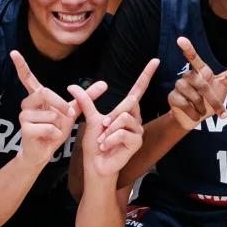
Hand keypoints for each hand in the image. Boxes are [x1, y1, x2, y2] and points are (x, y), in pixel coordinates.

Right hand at [9, 51, 80, 164]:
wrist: (44, 153)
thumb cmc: (54, 131)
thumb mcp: (72, 112)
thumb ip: (86, 98)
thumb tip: (104, 83)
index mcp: (37, 97)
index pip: (27, 78)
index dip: (21, 65)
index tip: (13, 52)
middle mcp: (27, 103)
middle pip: (45, 92)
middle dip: (61, 105)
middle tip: (68, 116)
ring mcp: (24, 116)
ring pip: (51, 115)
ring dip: (59, 126)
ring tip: (52, 131)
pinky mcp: (25, 129)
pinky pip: (49, 128)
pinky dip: (55, 135)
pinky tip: (48, 138)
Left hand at [72, 59, 157, 181]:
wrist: (96, 165)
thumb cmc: (95, 145)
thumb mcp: (89, 120)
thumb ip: (85, 102)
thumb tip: (72, 85)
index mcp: (126, 112)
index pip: (138, 90)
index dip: (146, 75)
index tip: (155, 60)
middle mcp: (135, 119)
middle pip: (129, 102)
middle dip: (110, 118)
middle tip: (101, 131)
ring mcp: (137, 130)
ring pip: (123, 117)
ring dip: (108, 130)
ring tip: (104, 142)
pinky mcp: (137, 142)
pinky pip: (121, 132)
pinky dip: (109, 140)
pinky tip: (107, 147)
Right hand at [167, 36, 226, 129]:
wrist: (196, 117)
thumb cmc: (210, 98)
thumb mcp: (224, 84)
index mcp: (200, 71)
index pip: (194, 58)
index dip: (188, 49)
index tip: (181, 39)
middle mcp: (188, 76)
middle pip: (201, 84)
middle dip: (212, 99)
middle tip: (219, 110)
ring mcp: (178, 86)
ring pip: (193, 96)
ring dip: (202, 107)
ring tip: (203, 111)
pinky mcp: (172, 97)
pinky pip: (184, 104)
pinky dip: (193, 113)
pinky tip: (195, 115)